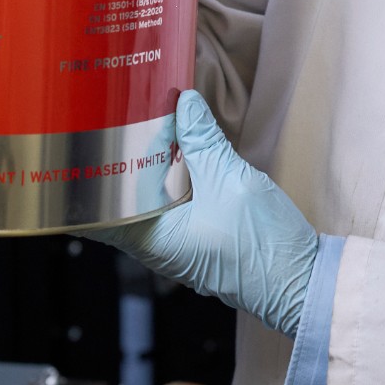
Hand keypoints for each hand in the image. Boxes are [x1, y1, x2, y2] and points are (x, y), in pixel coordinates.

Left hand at [90, 91, 320, 337]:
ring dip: (148, 170)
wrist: (302, 282)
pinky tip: (183, 154)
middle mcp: (157, 247)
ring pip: (149, 202)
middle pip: (122, 200)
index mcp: (151, 239)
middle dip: (119, 162)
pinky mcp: (197, 241)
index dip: (86, 177)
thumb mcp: (231, 180)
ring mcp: (178, 246)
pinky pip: (172, 207)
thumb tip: (184, 102)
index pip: (97, 212)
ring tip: (146, 129)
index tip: (82, 144)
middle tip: (116, 122)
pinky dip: (171, 180)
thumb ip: (203, 140)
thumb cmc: (263, 246)